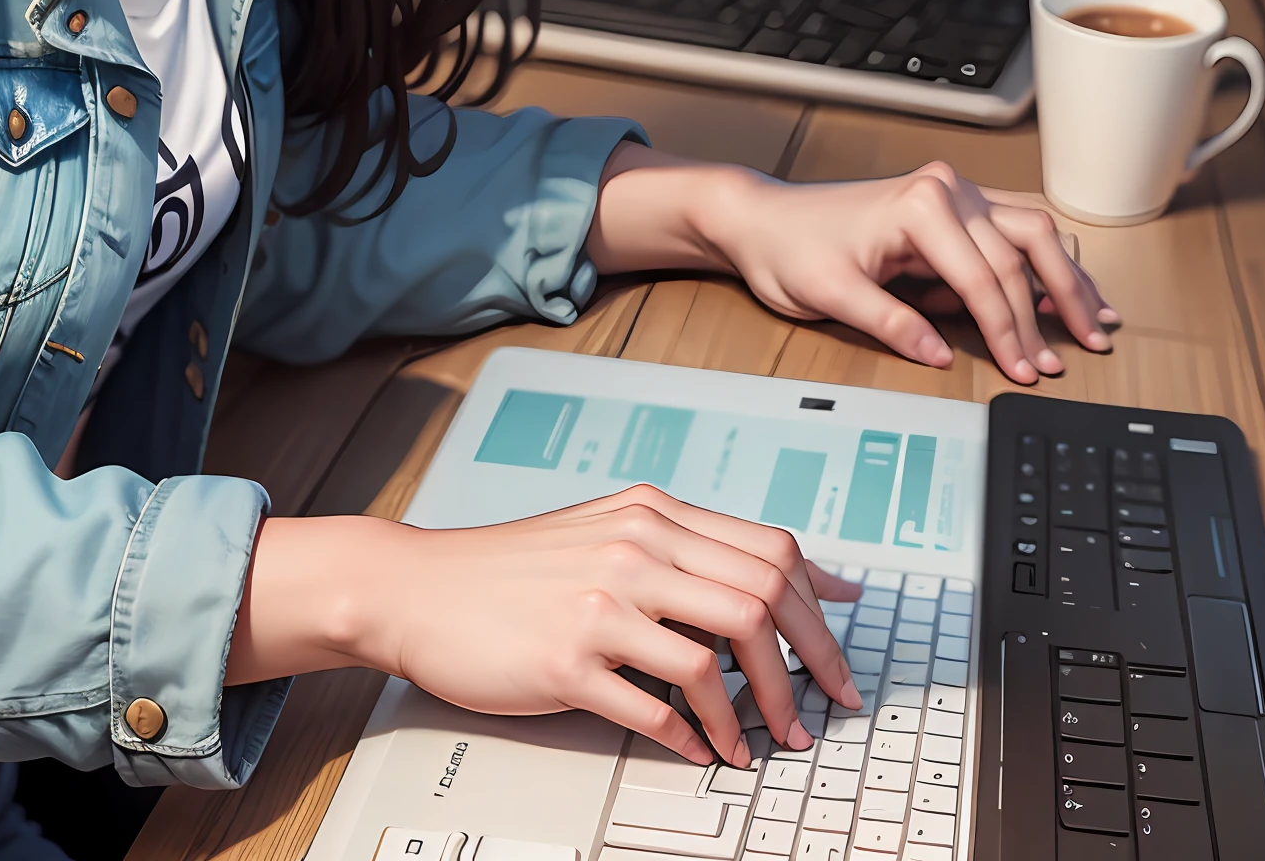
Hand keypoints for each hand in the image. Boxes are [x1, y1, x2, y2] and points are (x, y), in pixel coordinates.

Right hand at [227, 491, 863, 764]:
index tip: (844, 654)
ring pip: (717, 654)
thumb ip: (682, 551)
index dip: (822, 610)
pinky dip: (693, 738)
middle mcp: (634, 546)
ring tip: (761, 746)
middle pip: (760, 599)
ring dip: (755, 713)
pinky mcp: (567, 658)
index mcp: (652, 513)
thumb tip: (774, 580)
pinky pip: (656, 707)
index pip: (770, 550)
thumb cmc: (515, 570)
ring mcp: (601, 602)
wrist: (420, 587)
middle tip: (821, 712)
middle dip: (808, 666)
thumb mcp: (605, 534)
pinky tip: (699, 751)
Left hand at [591, 150, 1119, 382]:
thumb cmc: (789, 249)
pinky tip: (1072, 292)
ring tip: (1096, 324)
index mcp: (920, 205)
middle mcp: (946, 189)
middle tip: (1077, 355)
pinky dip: (1047, 264)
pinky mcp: (954, 206)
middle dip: (1053, 310)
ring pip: (1033, 233)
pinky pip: (1015, 230)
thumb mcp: (827, 294)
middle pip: (1023, 252)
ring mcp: (954, 193)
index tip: (1027, 372)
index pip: (984, 278)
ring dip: (1065, 281)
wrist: (764, 219)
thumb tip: (939, 355)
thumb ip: (888, 322)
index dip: (1010, 331)